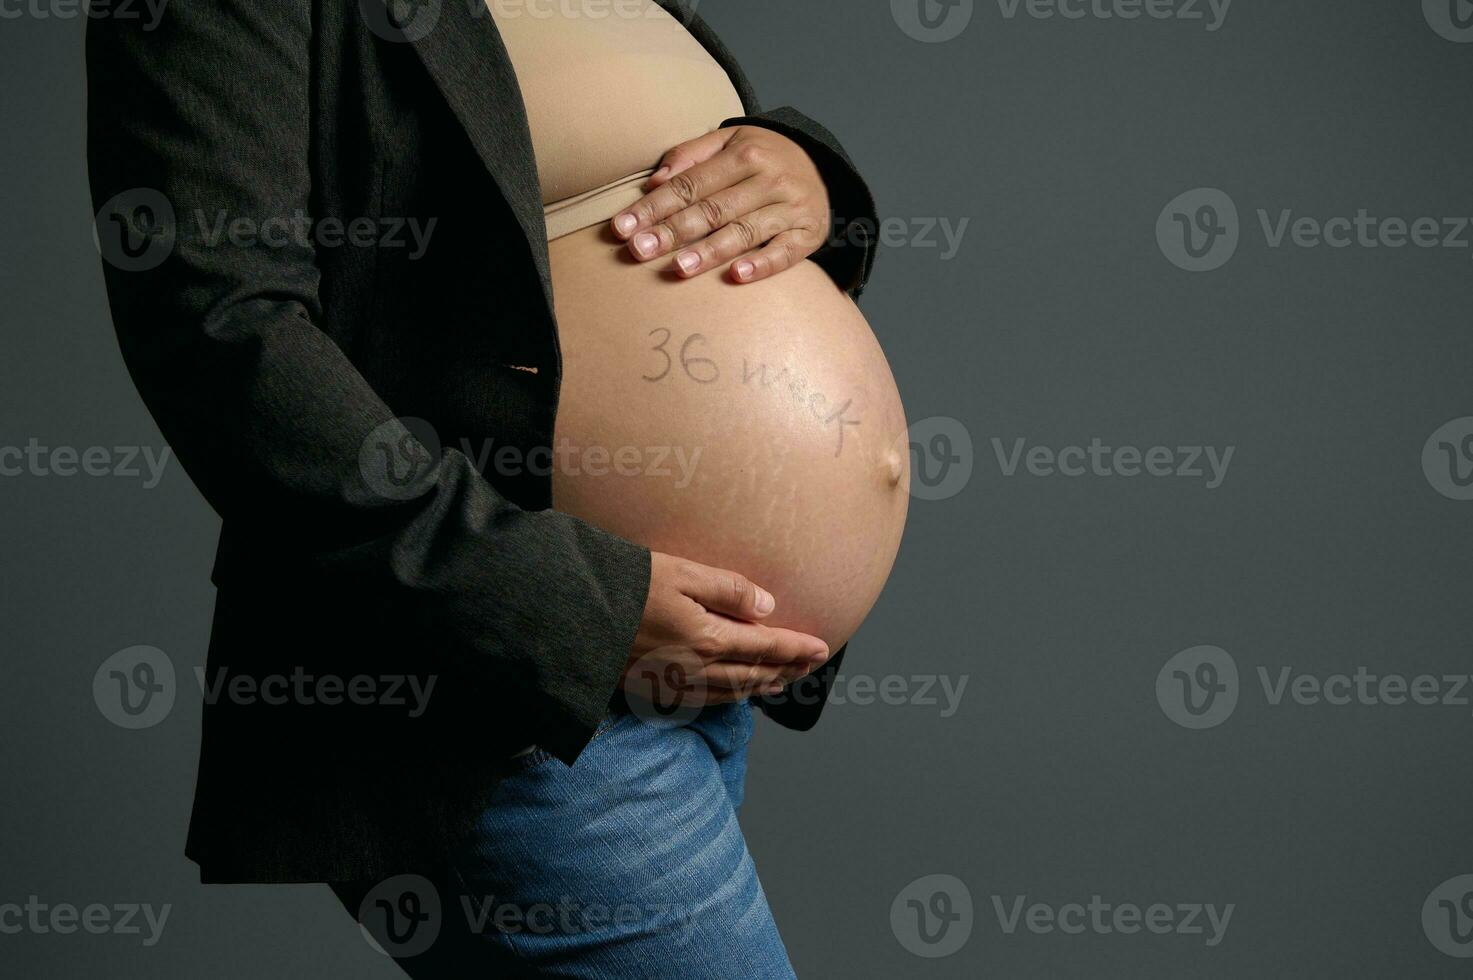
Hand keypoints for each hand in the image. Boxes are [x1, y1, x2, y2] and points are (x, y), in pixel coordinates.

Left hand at [610, 126, 830, 284]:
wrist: (824, 168)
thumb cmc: (764, 159)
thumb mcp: (730, 142)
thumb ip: (691, 155)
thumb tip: (654, 181)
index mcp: (745, 154)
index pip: (690, 184)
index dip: (654, 207)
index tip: (622, 228)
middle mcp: (769, 179)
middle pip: (713, 209)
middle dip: (672, 231)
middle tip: (639, 250)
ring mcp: (791, 208)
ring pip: (745, 231)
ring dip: (710, 250)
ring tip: (679, 267)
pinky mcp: (809, 234)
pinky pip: (785, 253)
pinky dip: (763, 264)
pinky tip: (737, 275)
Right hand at [623, 552, 829, 707]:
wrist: (577, 616)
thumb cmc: (628, 586)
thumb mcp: (683, 573)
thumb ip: (729, 590)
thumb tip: (767, 607)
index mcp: (708, 638)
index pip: (766, 646)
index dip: (797, 648)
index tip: (822, 648)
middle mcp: (697, 669)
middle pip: (755, 673)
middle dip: (788, 668)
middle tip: (812, 665)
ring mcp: (677, 684)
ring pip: (734, 691)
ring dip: (763, 686)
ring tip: (784, 681)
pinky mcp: (657, 691)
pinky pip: (707, 701)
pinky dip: (732, 698)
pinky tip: (738, 694)